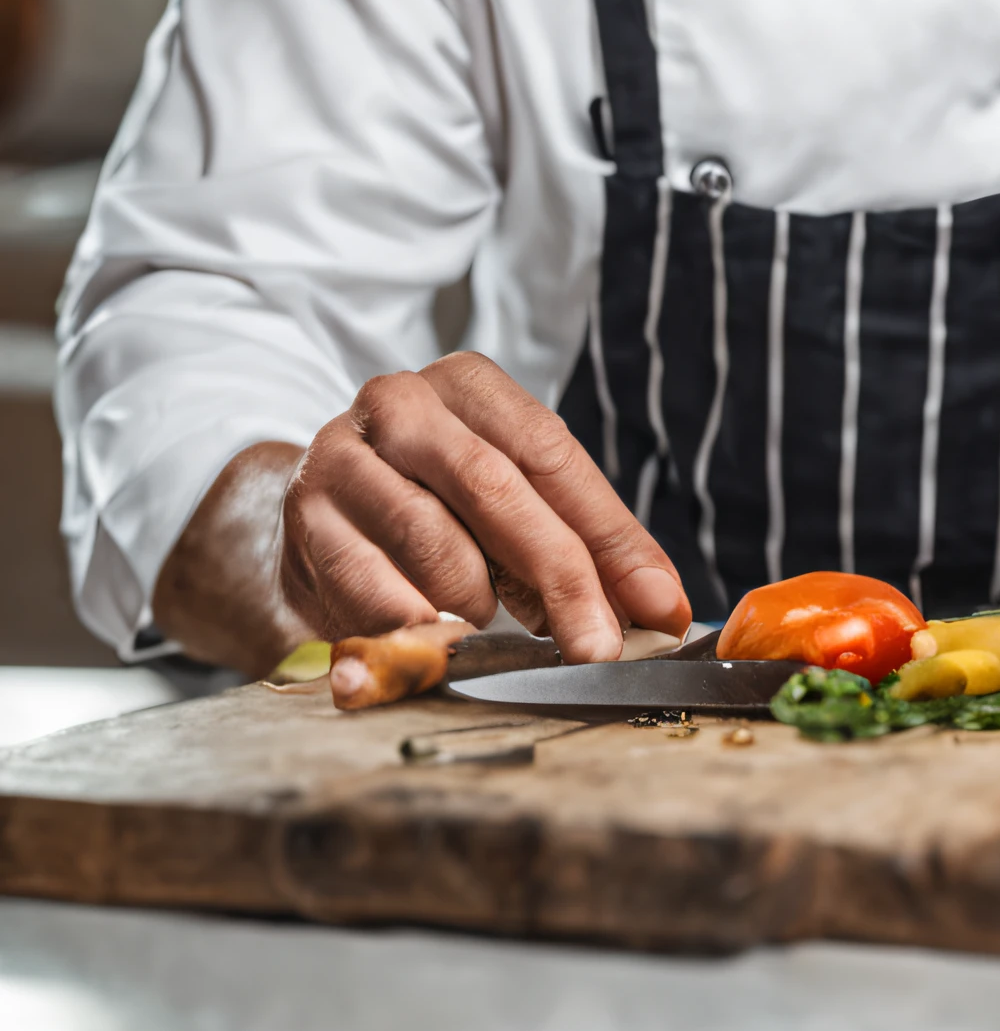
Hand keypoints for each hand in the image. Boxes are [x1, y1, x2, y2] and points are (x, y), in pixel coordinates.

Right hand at [280, 352, 689, 659]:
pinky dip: (422, 628)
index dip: (609, 535)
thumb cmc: (438, 507)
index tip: (654, 605)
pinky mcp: (305, 522)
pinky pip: (376, 592)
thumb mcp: (520, 509)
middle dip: (560, 576)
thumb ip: (593, 550)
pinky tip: (439, 637)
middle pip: (494, 487)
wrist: (321, 517)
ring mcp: (342, 458)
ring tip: (488, 622)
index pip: (550, 452)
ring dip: (479, 604)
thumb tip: (663, 608)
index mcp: (466, 383)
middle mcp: (399, 403)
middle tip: (597, 646)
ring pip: (434, 542)